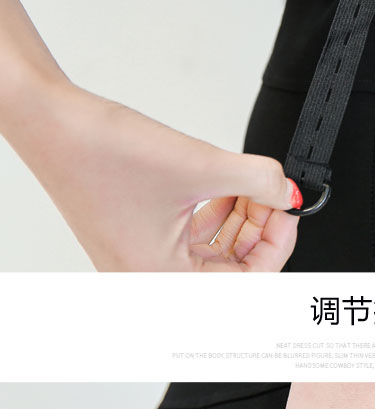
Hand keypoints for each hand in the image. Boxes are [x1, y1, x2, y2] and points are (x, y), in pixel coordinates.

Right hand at [4, 78, 300, 270]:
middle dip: (259, 230)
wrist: (52, 122)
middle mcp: (150, 281)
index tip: (288, 210)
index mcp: (162, 282)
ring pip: (214, 256)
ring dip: (240, 221)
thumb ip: (257, 181)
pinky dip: (215, 216)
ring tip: (248, 184)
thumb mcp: (200, 165)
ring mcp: (143, 262)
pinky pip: (192, 241)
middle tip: (271, 193)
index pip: (246, 286)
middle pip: (232, 274)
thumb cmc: (101, 152)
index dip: (277, 245)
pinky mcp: (139, 239)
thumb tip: (287, 193)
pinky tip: (224, 187)